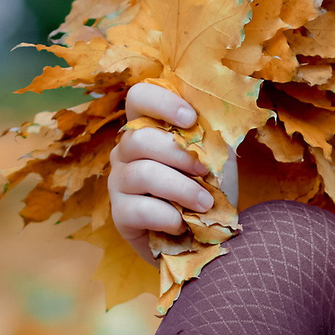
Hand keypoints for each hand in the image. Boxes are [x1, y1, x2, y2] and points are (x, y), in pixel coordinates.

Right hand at [108, 82, 214, 256]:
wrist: (206, 237)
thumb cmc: (208, 189)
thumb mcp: (217, 154)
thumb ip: (211, 130)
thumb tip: (214, 103)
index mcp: (147, 128)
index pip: (138, 97)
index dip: (162, 102)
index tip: (191, 119)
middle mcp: (125, 152)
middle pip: (139, 139)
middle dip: (179, 155)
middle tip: (205, 172)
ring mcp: (118, 183)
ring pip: (142, 174)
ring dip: (181, 189)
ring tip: (205, 204)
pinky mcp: (119, 215)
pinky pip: (140, 209)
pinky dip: (168, 217)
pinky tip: (183, 223)